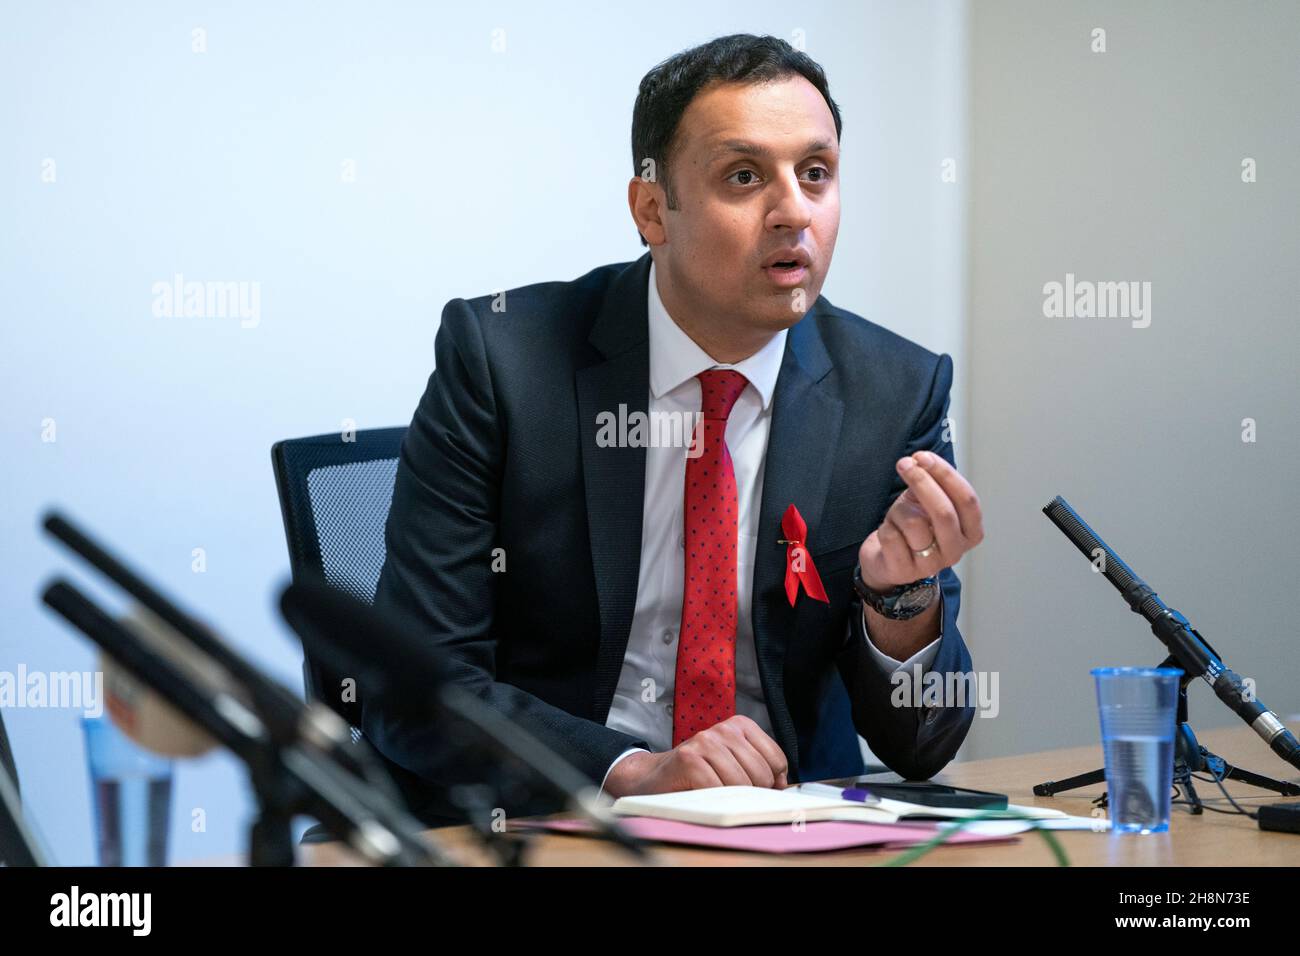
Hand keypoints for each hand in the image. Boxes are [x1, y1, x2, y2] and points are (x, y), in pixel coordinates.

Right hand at [602, 715, 788, 797]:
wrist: (653, 778)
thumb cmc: (697, 774)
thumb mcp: (733, 762)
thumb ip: (759, 768)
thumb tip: (783, 786)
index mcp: (740, 725)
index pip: (777, 759)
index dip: (772, 783)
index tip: (756, 789)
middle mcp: (724, 729)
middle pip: (762, 775)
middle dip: (751, 793)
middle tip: (729, 792)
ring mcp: (705, 742)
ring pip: (742, 784)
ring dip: (730, 798)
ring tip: (713, 792)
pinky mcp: (690, 760)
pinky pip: (719, 790)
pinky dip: (713, 800)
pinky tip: (701, 793)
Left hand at [857, 450, 984, 590]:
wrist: (886, 558)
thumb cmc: (912, 527)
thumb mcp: (927, 502)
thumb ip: (932, 482)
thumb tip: (920, 460)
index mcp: (970, 532)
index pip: (967, 500)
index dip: (945, 474)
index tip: (924, 457)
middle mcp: (955, 551)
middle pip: (944, 512)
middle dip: (922, 482)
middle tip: (905, 464)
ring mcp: (931, 565)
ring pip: (914, 523)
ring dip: (899, 510)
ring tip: (897, 515)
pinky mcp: (904, 572)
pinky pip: (891, 536)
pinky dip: (885, 527)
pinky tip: (888, 532)